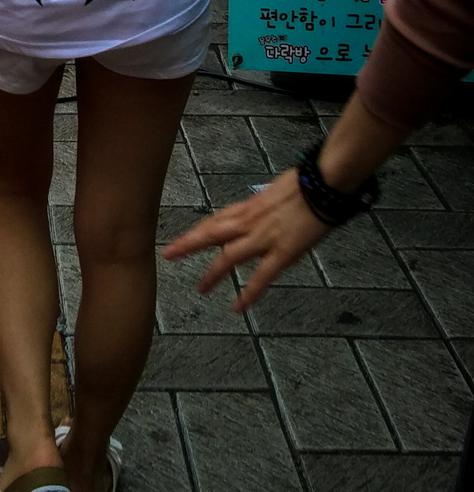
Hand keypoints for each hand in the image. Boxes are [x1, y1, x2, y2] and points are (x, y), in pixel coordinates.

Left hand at [161, 167, 327, 311]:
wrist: (324, 184)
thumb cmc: (306, 183)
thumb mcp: (276, 190)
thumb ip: (264, 205)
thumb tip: (261, 211)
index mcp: (249, 205)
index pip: (217, 219)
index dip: (199, 230)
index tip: (184, 239)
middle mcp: (249, 221)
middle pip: (211, 233)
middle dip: (188, 244)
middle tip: (168, 255)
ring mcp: (263, 238)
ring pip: (229, 257)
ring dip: (212, 273)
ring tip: (200, 289)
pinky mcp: (282, 253)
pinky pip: (261, 277)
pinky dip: (249, 294)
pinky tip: (238, 308)